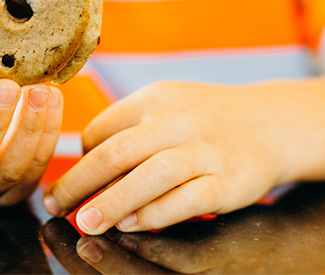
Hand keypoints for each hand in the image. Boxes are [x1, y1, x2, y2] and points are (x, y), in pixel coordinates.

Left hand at [43, 81, 305, 233]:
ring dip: (111, 203)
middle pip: (118, 152)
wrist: (269, 123)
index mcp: (156, 98)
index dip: (78, 160)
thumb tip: (82, 159)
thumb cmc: (204, 119)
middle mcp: (178, 119)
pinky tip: (131, 226)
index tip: (65, 185)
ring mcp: (206, 149)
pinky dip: (155, 214)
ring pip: (150, 176)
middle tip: (55, 206)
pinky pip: (187, 199)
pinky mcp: (228, 180)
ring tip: (84, 224)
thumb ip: (129, 128)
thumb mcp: (167, 106)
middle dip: (79, 183)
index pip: (103, 129)